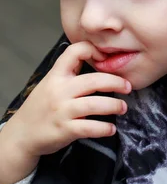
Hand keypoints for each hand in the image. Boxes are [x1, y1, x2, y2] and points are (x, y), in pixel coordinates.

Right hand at [0, 41, 130, 183]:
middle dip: (115, 82)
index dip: (93, 50)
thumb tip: (96, 56)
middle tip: (128, 87)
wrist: (22, 134)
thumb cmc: (42, 105)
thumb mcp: (51, 82)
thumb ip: (70, 71)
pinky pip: (89, 127)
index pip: (75, 51)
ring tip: (123, 108)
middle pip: (94, 80)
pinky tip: (111, 129)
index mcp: (57, 75)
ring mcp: (62, 111)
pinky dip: (104, 129)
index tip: (106, 58)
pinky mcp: (65, 130)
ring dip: (114, 106)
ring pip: (95, 104)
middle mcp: (60, 90)